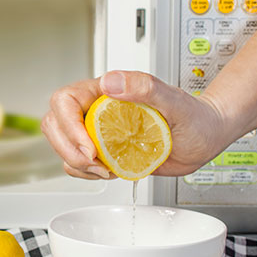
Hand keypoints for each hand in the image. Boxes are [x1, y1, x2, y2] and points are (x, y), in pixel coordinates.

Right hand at [41, 70, 226, 179]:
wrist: (202, 138)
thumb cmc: (192, 116)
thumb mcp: (173, 100)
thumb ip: (144, 87)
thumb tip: (110, 83)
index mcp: (104, 91)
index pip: (65, 100)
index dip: (69, 125)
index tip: (91, 146)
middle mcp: (94, 109)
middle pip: (55, 124)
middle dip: (69, 149)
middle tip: (96, 162)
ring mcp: (94, 131)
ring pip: (60, 145)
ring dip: (76, 164)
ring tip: (106, 168)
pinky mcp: (99, 151)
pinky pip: (74, 163)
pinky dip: (84, 173)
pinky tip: (108, 170)